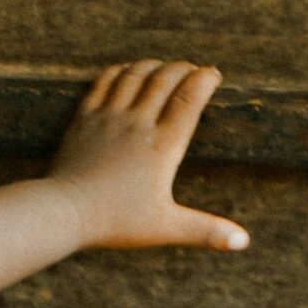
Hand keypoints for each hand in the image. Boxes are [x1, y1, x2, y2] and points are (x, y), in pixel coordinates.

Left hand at [46, 61, 247, 251]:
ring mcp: (108, 118)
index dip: (203, 81)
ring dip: (151, 65)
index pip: (189, 100)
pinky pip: (101, 84)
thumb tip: (243, 242)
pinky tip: (124, 70)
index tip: (213, 74)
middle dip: (182, 68)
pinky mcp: (83, 120)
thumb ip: (206, 230)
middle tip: (192, 68)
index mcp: (163, 145)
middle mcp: (137, 124)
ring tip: (162, 66)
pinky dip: (117, 71)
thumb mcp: (166, 227)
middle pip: (163, 80)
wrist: (64, 212)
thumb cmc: (116, 221)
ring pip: (133, 76)